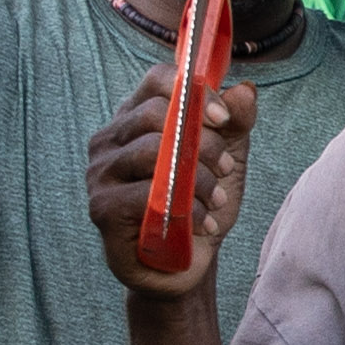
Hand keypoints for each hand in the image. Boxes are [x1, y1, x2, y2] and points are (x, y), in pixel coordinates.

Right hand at [85, 67, 245, 297]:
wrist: (187, 265)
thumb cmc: (201, 206)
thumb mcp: (228, 159)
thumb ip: (237, 123)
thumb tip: (244, 89)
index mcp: (135, 119)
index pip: (156, 80)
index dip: (194, 90)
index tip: (223, 117)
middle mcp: (109, 141)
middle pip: (155, 113)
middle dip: (204, 140)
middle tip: (225, 168)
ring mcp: (100, 174)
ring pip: (153, 151)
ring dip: (198, 177)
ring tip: (217, 200)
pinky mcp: (102, 209)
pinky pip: (144, 195)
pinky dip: (186, 209)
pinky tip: (204, 223)